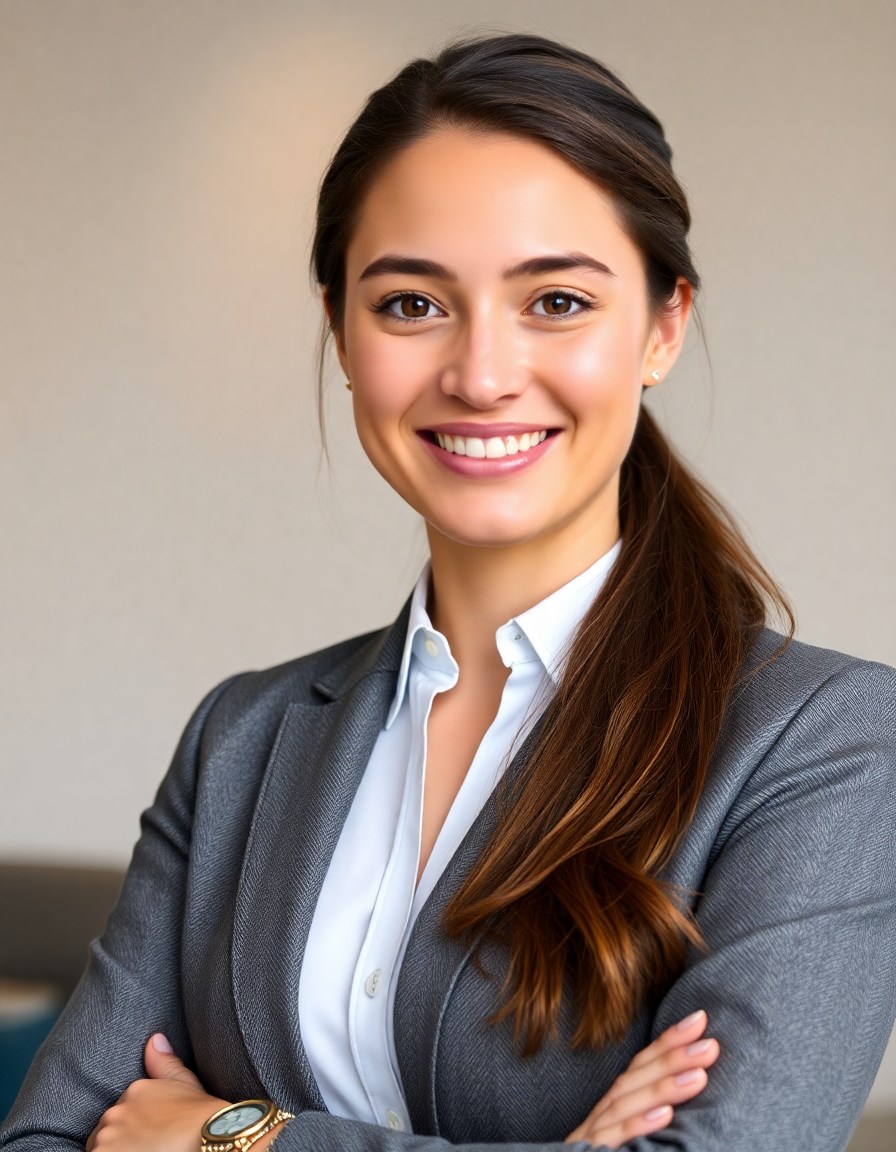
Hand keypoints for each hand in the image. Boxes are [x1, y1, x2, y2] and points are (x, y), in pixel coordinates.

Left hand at [85, 1033, 228, 1151]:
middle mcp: (116, 1113)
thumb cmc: (201, 1117)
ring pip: (103, 1148)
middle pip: (110, 1132)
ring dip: (118, 1150)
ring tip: (147, 1151)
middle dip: (124, 1141)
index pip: (123, 1113)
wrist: (209, 1139)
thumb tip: (154, 1039)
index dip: (136, 1128)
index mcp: (134, 1091)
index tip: (151, 1137)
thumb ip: (165, 1063)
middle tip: (149, 1147)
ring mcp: (108, 1139)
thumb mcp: (186, 1083)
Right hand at [565, 1009, 719, 1147]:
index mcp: (611, 1111)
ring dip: (662, 1086)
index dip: (667, 1042)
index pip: (639, 1068)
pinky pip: (612, 1141)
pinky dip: (637, 1126)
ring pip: (624, 1105)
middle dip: (671, 1056)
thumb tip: (692, 1093)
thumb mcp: (630, 1143)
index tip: (699, 1020)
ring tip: (699, 1074)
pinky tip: (666, 1116)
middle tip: (709, 1042)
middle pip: (634, 1079)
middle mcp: (599, 1119)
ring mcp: (591, 1139)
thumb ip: (648, 1116)